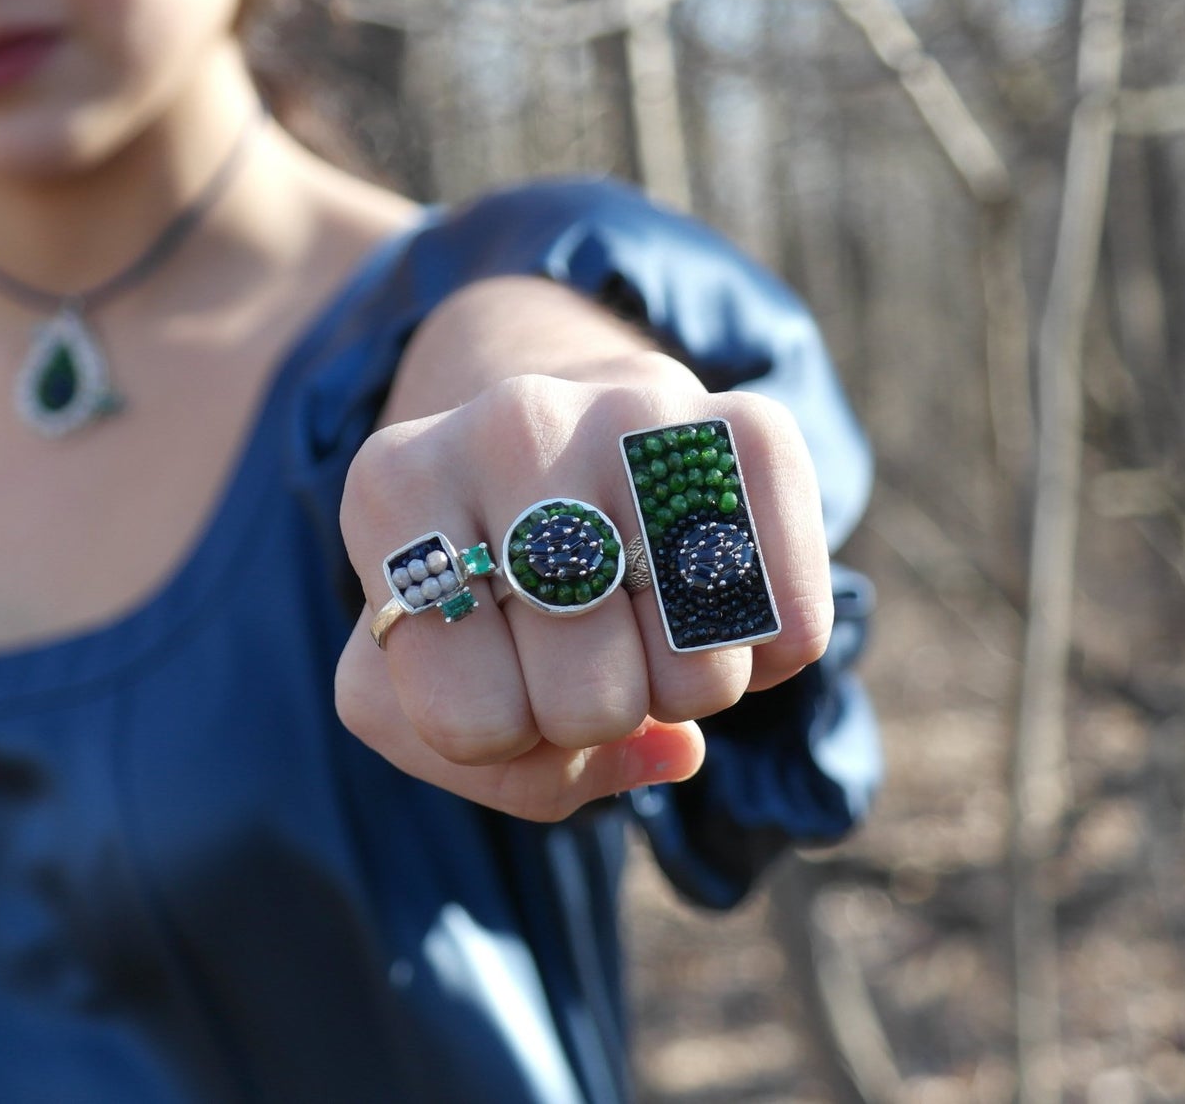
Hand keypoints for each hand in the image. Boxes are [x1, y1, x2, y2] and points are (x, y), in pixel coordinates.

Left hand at [334, 372, 833, 821]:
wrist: (552, 430)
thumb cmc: (477, 585)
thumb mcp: (419, 683)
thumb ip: (501, 770)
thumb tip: (673, 750)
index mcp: (395, 488)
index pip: (470, 722)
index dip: (497, 735)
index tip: (490, 665)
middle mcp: (512, 425)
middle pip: (590, 703)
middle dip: (593, 714)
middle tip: (579, 645)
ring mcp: (636, 413)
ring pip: (697, 673)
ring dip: (682, 689)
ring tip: (643, 617)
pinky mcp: (748, 423)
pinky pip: (789, 623)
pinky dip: (768, 659)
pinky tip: (715, 602)